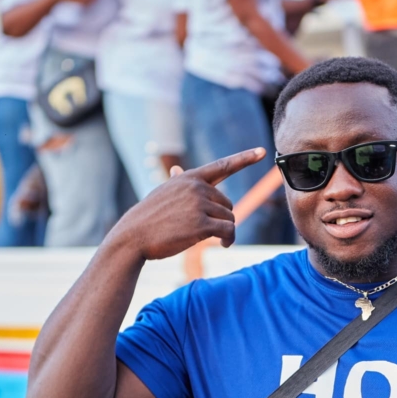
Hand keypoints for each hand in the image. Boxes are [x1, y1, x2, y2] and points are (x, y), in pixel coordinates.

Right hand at [109, 147, 265, 260]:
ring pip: (230, 218)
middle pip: (228, 203)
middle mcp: (196, 187)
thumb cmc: (149, 217)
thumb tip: (177, 170)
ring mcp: (199, 204)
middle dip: (223, 219)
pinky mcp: (201, 224)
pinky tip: (225, 245)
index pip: (222, 166)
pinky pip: (228, 231)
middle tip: (213, 231)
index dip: (244, 159)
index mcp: (189, 177)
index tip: (263, 152)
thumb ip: (177, 183)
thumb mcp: (163, 193)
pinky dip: (230, 239)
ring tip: (217, 240)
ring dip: (227, 231)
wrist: (133, 236)